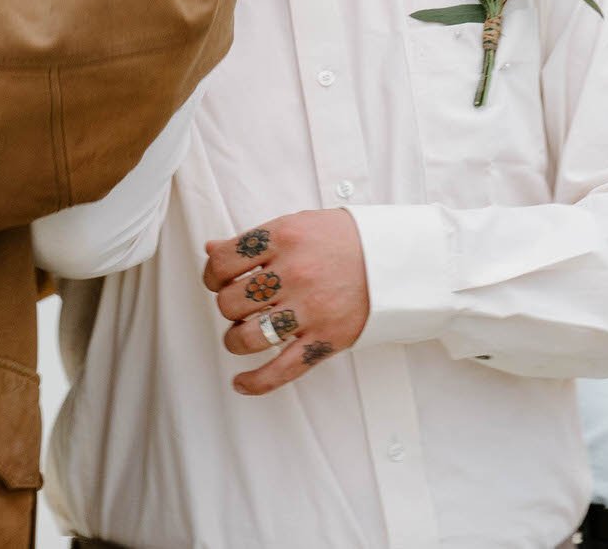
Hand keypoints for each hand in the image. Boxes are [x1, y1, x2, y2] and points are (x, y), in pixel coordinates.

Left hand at [202, 209, 368, 395]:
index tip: (219, 280)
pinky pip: (282, 370)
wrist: (396, 257)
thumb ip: (252, 240)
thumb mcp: (296, 224)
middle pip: (230, 302)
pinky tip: (241, 383)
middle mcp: (294, 272)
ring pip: (247, 337)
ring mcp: (310, 308)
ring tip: (242, 334)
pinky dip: (255, 382)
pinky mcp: (326, 339)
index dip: (212, 274)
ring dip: (235, 340)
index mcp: (283, 237)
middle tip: (241, 304)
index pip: (223, 261)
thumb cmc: (343, 239)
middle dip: (227, 306)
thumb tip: (210, 249)